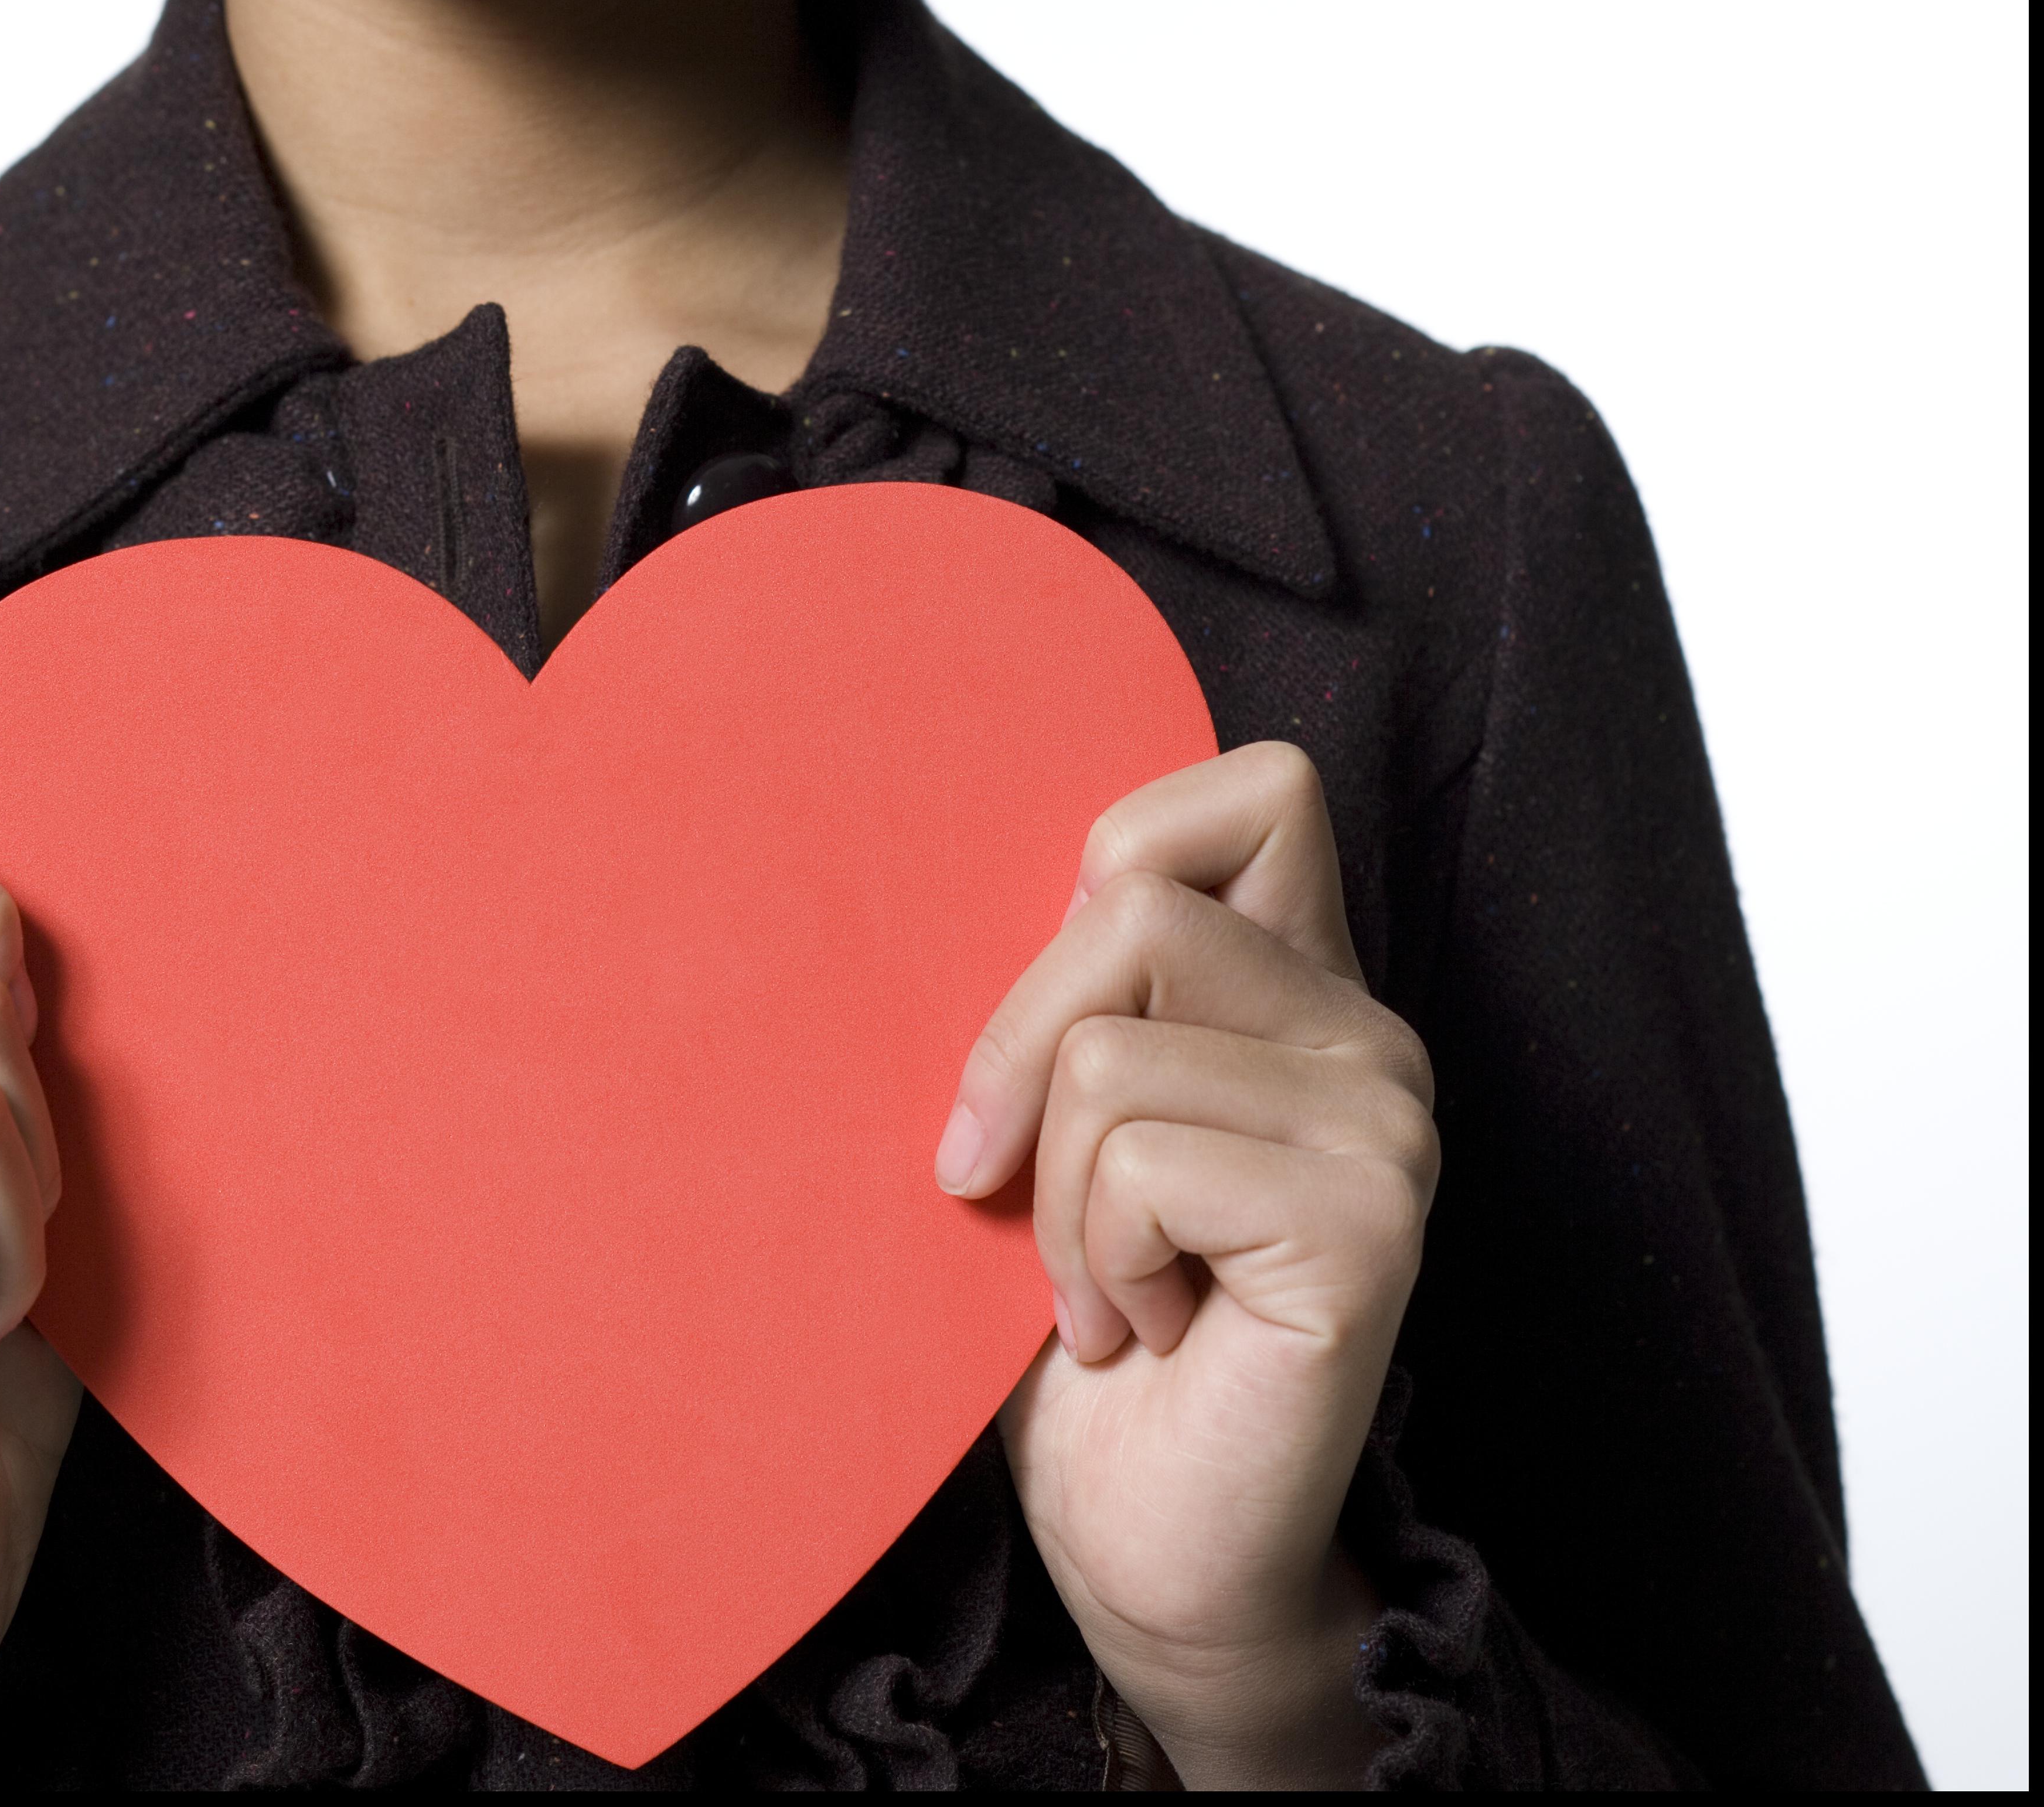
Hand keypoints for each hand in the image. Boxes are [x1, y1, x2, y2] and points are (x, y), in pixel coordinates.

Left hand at [936, 743, 1436, 1787]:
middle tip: (1018, 1196)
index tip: (1054, 1017)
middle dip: (1017, 1054)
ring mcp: (1384, 1124)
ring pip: (1111, 1049)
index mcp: (1297, 985)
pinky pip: (1142, 1164)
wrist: (1144, 1538)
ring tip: (1104, 1284)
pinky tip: (1146, 1328)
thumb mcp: (1045, 1122)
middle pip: (1126, 908)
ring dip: (1054, 1194)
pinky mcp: (1366, 1223)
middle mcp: (1367, 1036)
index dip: (1118, 856)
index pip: (1252, 790)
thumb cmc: (1073, 1328)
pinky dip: (1093, 1258)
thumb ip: (1067, 994)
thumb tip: (943, 870)